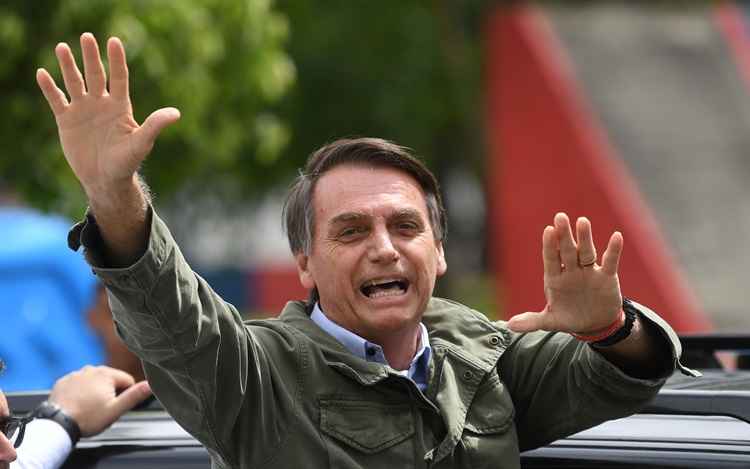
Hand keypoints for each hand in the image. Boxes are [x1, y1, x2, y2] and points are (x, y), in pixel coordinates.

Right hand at [36, 33, 179, 199]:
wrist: (106, 179)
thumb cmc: (127, 162)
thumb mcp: (142, 143)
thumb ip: (155, 125)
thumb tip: (176, 114)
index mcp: (120, 106)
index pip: (118, 77)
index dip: (116, 60)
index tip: (113, 41)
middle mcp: (101, 103)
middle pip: (95, 74)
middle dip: (91, 56)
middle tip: (86, 36)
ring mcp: (83, 110)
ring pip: (74, 82)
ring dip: (68, 66)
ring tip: (62, 47)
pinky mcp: (67, 120)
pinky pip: (56, 99)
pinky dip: (49, 87)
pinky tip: (42, 73)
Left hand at [49, 365, 151, 436]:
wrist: (57, 424)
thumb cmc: (87, 418)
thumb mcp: (115, 410)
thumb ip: (134, 396)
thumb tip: (150, 384)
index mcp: (106, 374)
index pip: (127, 381)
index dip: (124, 395)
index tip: (114, 406)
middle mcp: (91, 369)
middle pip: (110, 380)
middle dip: (109, 393)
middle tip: (100, 409)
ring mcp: (75, 374)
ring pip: (94, 382)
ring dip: (94, 392)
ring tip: (88, 408)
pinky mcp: (63, 381)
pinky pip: (78, 384)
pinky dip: (79, 392)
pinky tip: (77, 404)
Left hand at [508, 213, 622, 334]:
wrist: (594, 324)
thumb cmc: (569, 317)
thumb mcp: (550, 321)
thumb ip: (532, 321)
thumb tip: (509, 326)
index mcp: (555, 278)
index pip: (551, 259)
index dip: (550, 245)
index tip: (548, 230)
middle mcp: (571, 271)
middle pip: (567, 250)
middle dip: (564, 235)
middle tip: (560, 217)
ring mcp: (589, 272)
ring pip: (587, 252)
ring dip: (585, 238)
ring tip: (582, 221)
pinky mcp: (607, 277)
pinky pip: (611, 261)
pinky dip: (614, 250)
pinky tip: (616, 236)